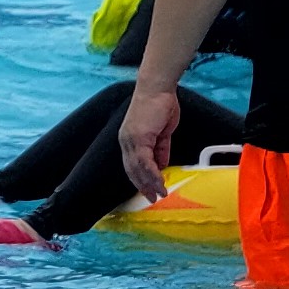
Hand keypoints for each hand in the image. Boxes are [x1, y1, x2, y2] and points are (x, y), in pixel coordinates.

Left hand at [119, 80, 182, 206]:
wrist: (157, 89)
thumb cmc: (160, 106)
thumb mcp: (162, 132)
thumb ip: (161, 149)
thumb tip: (162, 165)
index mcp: (130, 140)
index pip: (132, 165)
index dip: (140, 179)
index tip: (148, 190)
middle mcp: (127, 141)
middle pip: (132, 170)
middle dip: (142, 186)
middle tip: (152, 198)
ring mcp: (131, 140)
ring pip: (138, 168)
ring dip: (149, 183)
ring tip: (159, 194)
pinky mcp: (138, 137)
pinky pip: (144, 161)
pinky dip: (152, 173)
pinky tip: (159, 181)